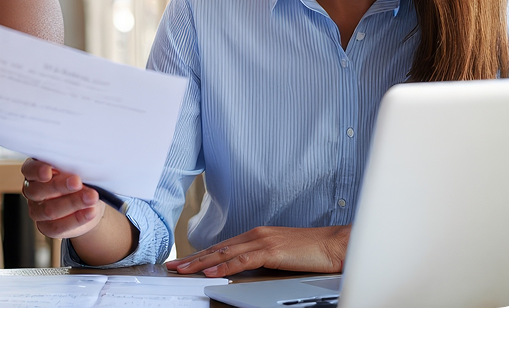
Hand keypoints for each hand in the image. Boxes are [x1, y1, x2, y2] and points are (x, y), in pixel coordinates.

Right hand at [20, 158, 104, 238]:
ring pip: (50, 210)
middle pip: (39, 190)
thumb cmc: (79, 179)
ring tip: (91, 198)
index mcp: (34, 171)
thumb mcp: (77, 169)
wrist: (87, 203)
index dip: (37, 170)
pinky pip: (58, 226)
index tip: (48, 171)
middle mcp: (32, 190)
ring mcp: (36, 210)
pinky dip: (77, 219)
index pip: (29, 169)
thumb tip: (79, 169)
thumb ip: (73, 168)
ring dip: (73, 203)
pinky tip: (90, 211)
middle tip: (77, 182)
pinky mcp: (46, 227)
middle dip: (59, 186)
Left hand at [166, 225, 349, 276]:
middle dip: (193, 258)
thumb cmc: (312, 251)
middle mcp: (256, 234)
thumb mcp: (281, 254)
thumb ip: (262, 259)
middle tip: (173, 265)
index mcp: (257, 235)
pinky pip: (243, 260)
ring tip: (183, 270)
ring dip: (201, 262)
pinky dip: (225, 266)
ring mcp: (263, 241)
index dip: (201, 254)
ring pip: (224, 253)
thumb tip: (247, 270)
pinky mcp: (271, 251)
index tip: (184, 262)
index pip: (222, 246)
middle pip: (217, 248)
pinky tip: (211, 272)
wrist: (335, 245)